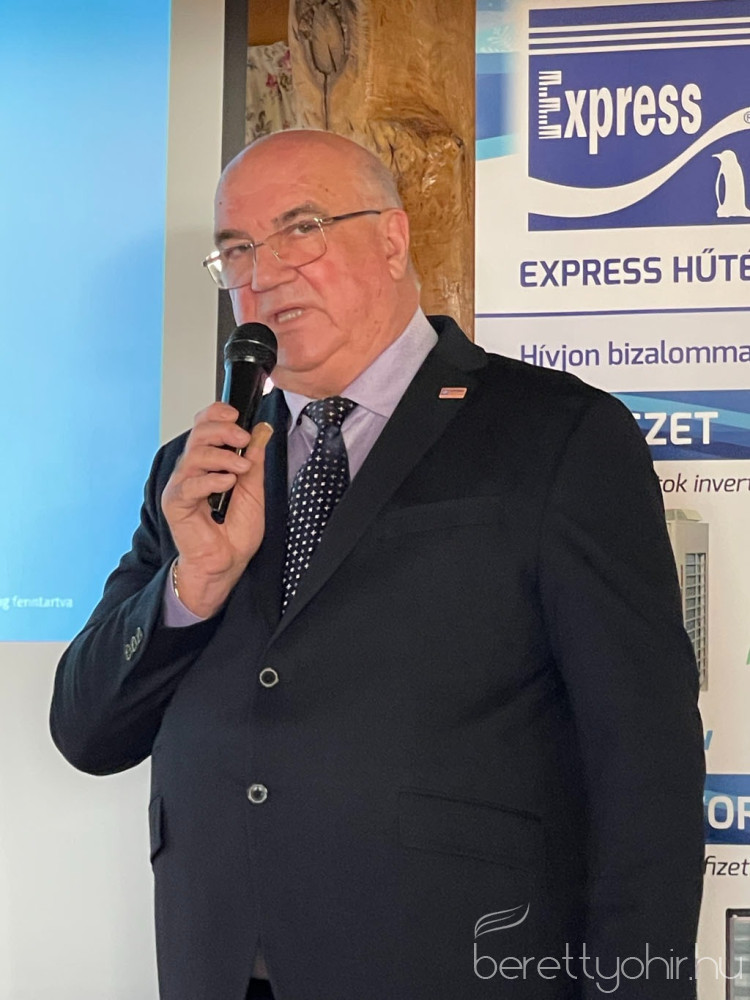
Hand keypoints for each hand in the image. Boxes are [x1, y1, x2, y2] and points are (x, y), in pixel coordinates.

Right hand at [161, 403, 273, 616]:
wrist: (227, 562)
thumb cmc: (236, 532)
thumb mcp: (254, 490)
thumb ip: (254, 461)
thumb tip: (261, 431)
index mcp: (209, 462)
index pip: (204, 425)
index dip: (216, 414)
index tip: (237, 415)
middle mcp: (192, 470)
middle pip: (198, 434)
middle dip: (223, 431)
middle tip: (243, 439)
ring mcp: (182, 486)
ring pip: (195, 455)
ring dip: (223, 457)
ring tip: (241, 469)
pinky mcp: (175, 503)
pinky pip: (190, 484)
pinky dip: (212, 479)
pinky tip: (228, 483)